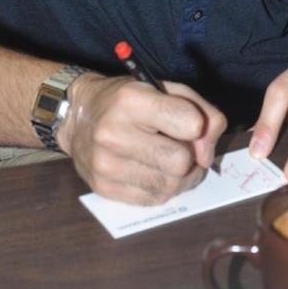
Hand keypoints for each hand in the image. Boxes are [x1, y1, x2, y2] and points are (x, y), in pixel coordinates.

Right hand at [57, 73, 226, 204]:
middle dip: (189, 156)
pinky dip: (162, 188)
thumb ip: (201, 111)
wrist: (79, 116)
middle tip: (179, 145)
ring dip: (179, 176)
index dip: (198, 127)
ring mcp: (106, 165)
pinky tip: (151, 170)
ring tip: (168, 159)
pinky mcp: (103, 189)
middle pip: (180, 162)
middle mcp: (113, 133)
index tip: (190, 125)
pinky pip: (154, 200)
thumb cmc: (128, 99)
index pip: (189, 124)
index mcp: (131, 100)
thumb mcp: (166, 88)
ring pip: (170, 186)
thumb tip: (207, 154)